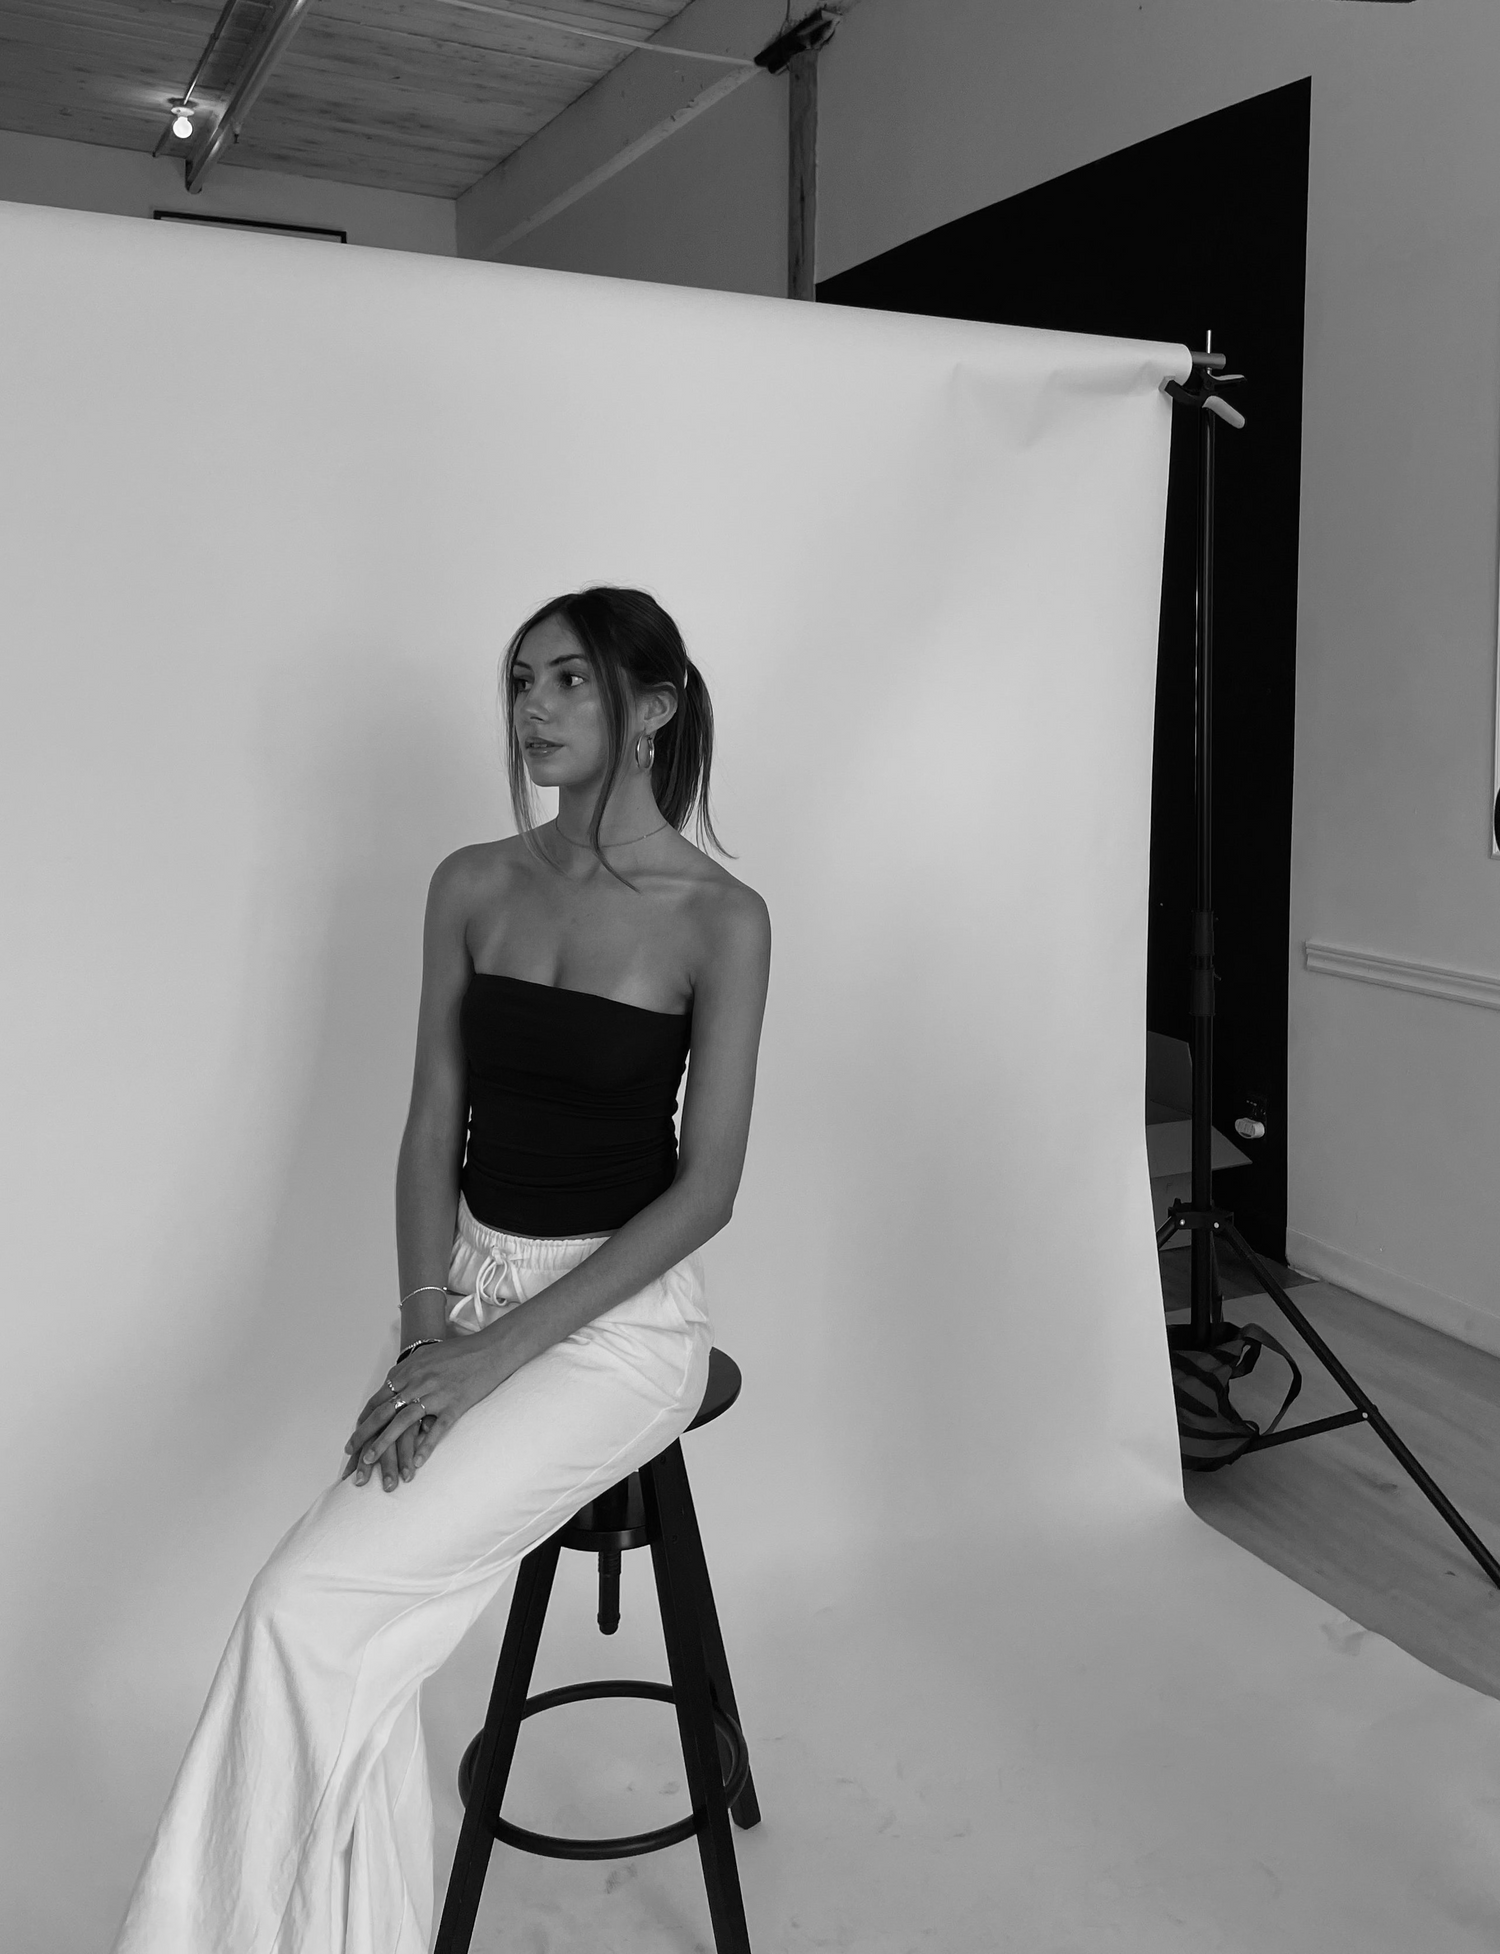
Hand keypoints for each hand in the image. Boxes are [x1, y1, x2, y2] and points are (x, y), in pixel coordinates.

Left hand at [341, 1326, 517, 1488]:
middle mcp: (417, 1382)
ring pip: (402, 1422)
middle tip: (351, 1455)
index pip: (377, 1400)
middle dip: (364, 1436)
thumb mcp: (427, 1357)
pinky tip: (415, 1463)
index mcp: (408, 1371)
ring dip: (383, 1444)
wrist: (492, 1348)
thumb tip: (392, 1386)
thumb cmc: (461, 1352)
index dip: (363, 1421)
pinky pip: (437, 1429)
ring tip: (370, 1463)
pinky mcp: (455, 1404)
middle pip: (383, 1413)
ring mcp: (436, 1394)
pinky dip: (425, 1447)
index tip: (353, 1439)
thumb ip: (408, 1373)